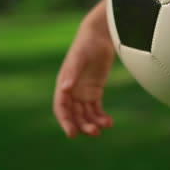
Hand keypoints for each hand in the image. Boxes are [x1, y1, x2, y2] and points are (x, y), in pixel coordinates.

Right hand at [53, 0, 114, 137]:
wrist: (99, 35)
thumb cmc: (86, 44)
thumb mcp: (79, 58)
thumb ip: (72, 73)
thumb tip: (64, 89)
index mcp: (63, 84)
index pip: (61, 108)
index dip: (65, 122)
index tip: (72, 133)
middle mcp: (71, 91)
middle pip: (75, 114)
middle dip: (83, 125)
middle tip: (95, 132)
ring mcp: (83, 92)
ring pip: (86, 114)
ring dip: (93, 123)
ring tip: (105, 126)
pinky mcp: (95, 91)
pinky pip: (96, 109)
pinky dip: (100, 117)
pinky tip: (108, 122)